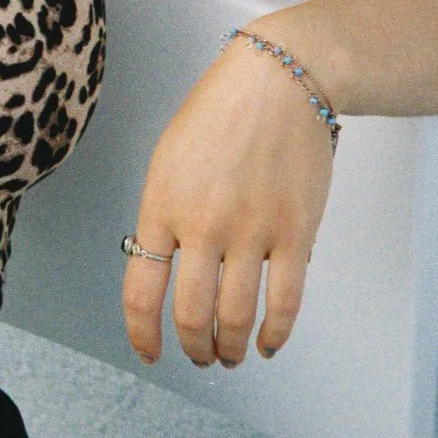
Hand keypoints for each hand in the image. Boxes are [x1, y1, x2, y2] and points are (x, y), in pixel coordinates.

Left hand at [121, 35, 334, 366]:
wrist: (277, 81)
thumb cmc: (219, 112)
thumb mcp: (168, 161)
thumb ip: (165, 216)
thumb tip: (167, 267)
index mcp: (162, 206)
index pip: (141, 290)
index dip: (143, 334)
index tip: (149, 352)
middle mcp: (203, 225)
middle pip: (192, 315)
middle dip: (192, 348)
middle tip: (197, 356)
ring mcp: (252, 232)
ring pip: (237, 317)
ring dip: (230, 348)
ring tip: (228, 355)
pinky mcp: (295, 233)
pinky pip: (285, 302)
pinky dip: (276, 334)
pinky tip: (267, 344)